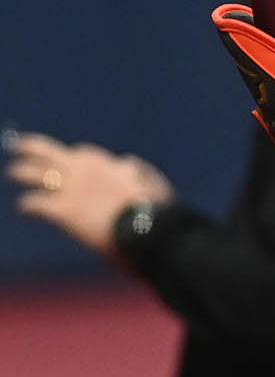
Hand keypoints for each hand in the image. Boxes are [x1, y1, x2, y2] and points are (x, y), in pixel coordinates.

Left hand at [4, 132, 173, 256]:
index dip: (74, 158)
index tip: (71, 162)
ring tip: (13, 172)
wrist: (148, 231)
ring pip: (34, 173)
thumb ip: (139, 170)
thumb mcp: (154, 184)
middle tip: (20, 146)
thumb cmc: (159, 212)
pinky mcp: (62, 211)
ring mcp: (71, 189)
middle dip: (32, 148)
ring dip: (21, 171)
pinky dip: (28, 205)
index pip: (83, 154)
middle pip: (48, 152)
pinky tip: (25, 208)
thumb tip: (125, 161)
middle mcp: (84, 170)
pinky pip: (35, 203)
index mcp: (107, 163)